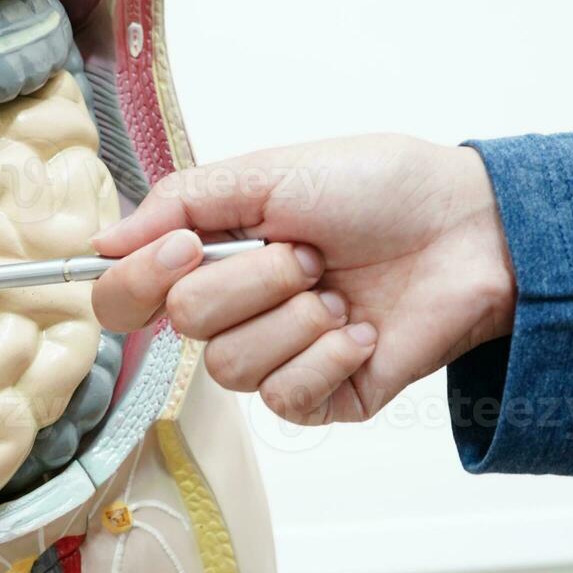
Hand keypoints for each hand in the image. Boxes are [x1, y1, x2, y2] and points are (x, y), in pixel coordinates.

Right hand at [91, 135, 516, 424]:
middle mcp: (237, 312)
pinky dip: (327, 355)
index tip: (186, 248)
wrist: (471, 230)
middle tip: (309, 254)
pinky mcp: (319, 398)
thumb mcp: (269, 174)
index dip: (141, 279)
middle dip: (253, 280)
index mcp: (212, 258)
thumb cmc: (380, 190)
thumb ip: (179, 204)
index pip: (127, 296)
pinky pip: (284, 398)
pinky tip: (361, 329)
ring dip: (295, 318)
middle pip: (184, 325)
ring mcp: (277, 359)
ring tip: (340, 292)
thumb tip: (102, 244)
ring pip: (232, 367)